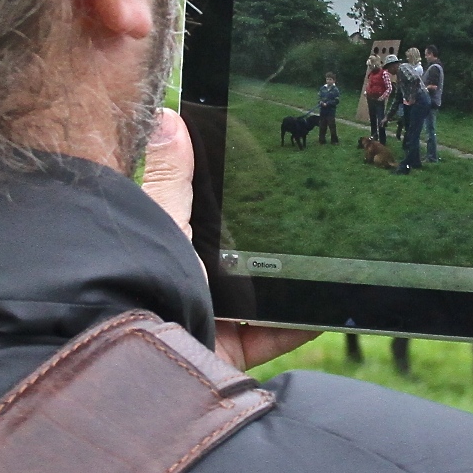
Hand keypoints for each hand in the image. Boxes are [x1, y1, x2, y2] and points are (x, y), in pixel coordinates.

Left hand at [139, 108, 318, 370]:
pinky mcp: (229, 352)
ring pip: (260, 298)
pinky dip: (302, 324)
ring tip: (328, 257)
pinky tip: (329, 307)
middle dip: (268, 246)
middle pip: (238, 260)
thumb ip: (170, 176)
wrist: (147, 355)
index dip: (230, 202)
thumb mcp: (163, 220)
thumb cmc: (144, 286)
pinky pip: (274, 336)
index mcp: (172, 247)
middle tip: (307, 219)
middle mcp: (189, 283)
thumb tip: (168, 116)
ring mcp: (210, 319)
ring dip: (291, 285)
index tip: (265, 178)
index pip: (205, 219)